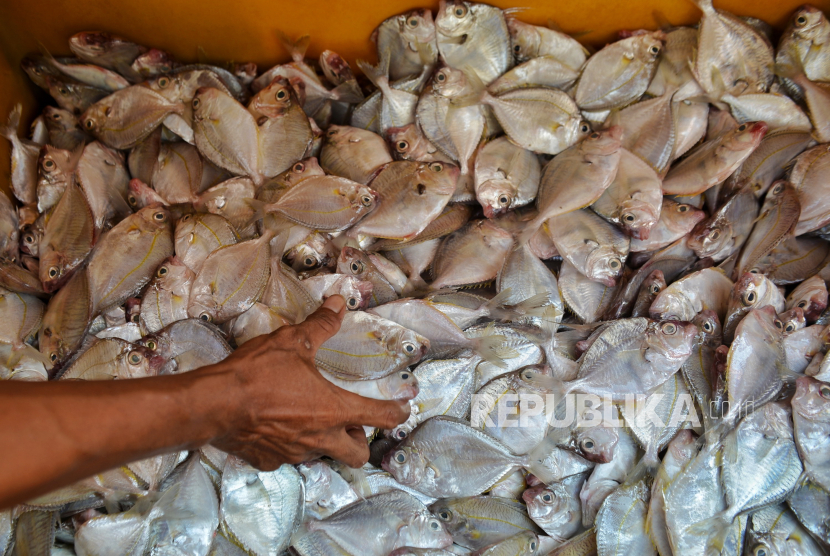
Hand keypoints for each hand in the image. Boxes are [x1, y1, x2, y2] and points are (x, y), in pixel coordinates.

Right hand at [209, 296, 410, 468]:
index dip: (397, 413)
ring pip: (322, 455)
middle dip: (360, 440)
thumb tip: (339, 302)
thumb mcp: (292, 341)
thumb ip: (321, 325)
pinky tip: (276, 425)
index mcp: (334, 410)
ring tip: (310, 419)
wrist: (213, 404)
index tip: (403, 409)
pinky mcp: (269, 461)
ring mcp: (294, 453)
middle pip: (357, 454)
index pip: (381, 417)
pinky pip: (289, 456)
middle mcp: (320, 438)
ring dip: (324, 440)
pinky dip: (290, 444)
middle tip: (350, 421)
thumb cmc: (257, 373)